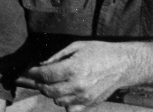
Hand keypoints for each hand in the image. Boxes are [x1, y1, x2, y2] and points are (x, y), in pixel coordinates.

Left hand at [19, 40, 135, 111]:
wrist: (123, 64)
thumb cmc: (101, 51)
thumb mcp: (78, 46)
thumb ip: (58, 56)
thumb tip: (42, 65)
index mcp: (74, 68)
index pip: (45, 75)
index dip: (33, 73)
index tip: (29, 71)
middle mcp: (77, 84)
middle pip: (48, 90)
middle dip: (40, 83)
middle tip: (40, 78)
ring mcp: (83, 96)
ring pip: (56, 101)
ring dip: (51, 93)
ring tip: (54, 84)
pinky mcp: (88, 103)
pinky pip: (69, 109)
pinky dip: (64, 102)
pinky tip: (66, 93)